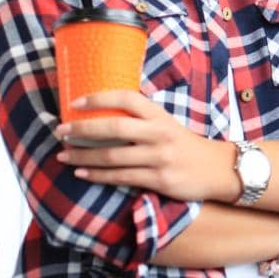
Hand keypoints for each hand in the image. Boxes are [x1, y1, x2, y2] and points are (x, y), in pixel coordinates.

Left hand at [56, 90, 232, 201]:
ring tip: (63, 156)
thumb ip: (140, 120)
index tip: (74, 103)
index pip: (126, 99)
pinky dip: (98, 176)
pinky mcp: (159, 179)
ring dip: (83, 157)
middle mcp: (159, 133)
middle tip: (61, 132)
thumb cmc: (185, 145)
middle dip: (83, 130)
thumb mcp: (166, 125)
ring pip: (113, 157)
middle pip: (114, 128)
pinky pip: (122, 177)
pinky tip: (82, 174)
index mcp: (159, 115)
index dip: (99, 98)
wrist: (216, 169)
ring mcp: (160, 157)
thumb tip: (101, 115)